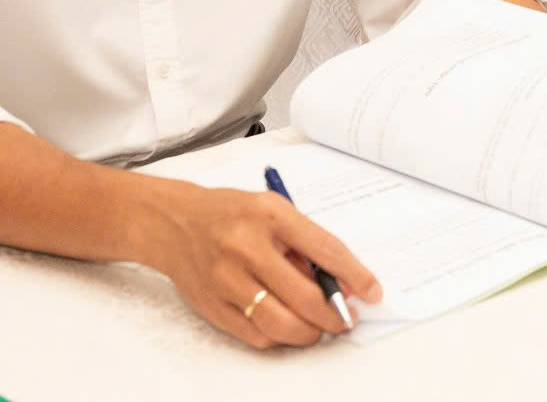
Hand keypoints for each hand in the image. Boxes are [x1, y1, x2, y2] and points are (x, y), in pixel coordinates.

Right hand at [145, 181, 381, 350]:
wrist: (174, 223)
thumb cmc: (230, 214)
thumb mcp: (272, 209)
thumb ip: (304, 241)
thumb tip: (340, 281)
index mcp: (269, 214)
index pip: (324, 249)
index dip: (354, 275)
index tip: (372, 291)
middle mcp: (246, 246)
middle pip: (304, 295)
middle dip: (334, 314)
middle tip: (347, 318)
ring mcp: (226, 279)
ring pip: (281, 323)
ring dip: (310, 332)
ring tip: (321, 328)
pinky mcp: (212, 306)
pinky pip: (256, 335)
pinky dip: (280, 337)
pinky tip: (289, 327)